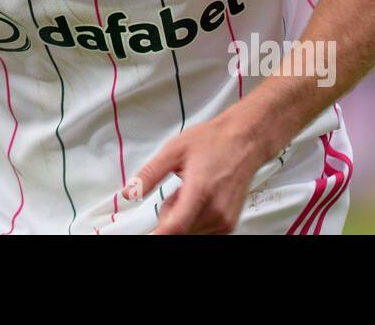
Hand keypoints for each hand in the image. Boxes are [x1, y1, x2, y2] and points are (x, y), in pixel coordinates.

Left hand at [124, 113, 267, 234]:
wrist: (244, 140)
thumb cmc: (214, 142)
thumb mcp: (174, 151)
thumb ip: (149, 174)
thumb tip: (129, 193)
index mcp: (200, 192)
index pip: (175, 228)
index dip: (158, 234)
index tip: (148, 234)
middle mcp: (216, 212)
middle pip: (179, 231)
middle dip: (169, 216)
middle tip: (177, 191)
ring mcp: (225, 221)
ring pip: (189, 233)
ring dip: (181, 218)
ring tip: (191, 191)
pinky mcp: (229, 225)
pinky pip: (202, 231)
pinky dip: (194, 219)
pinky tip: (200, 199)